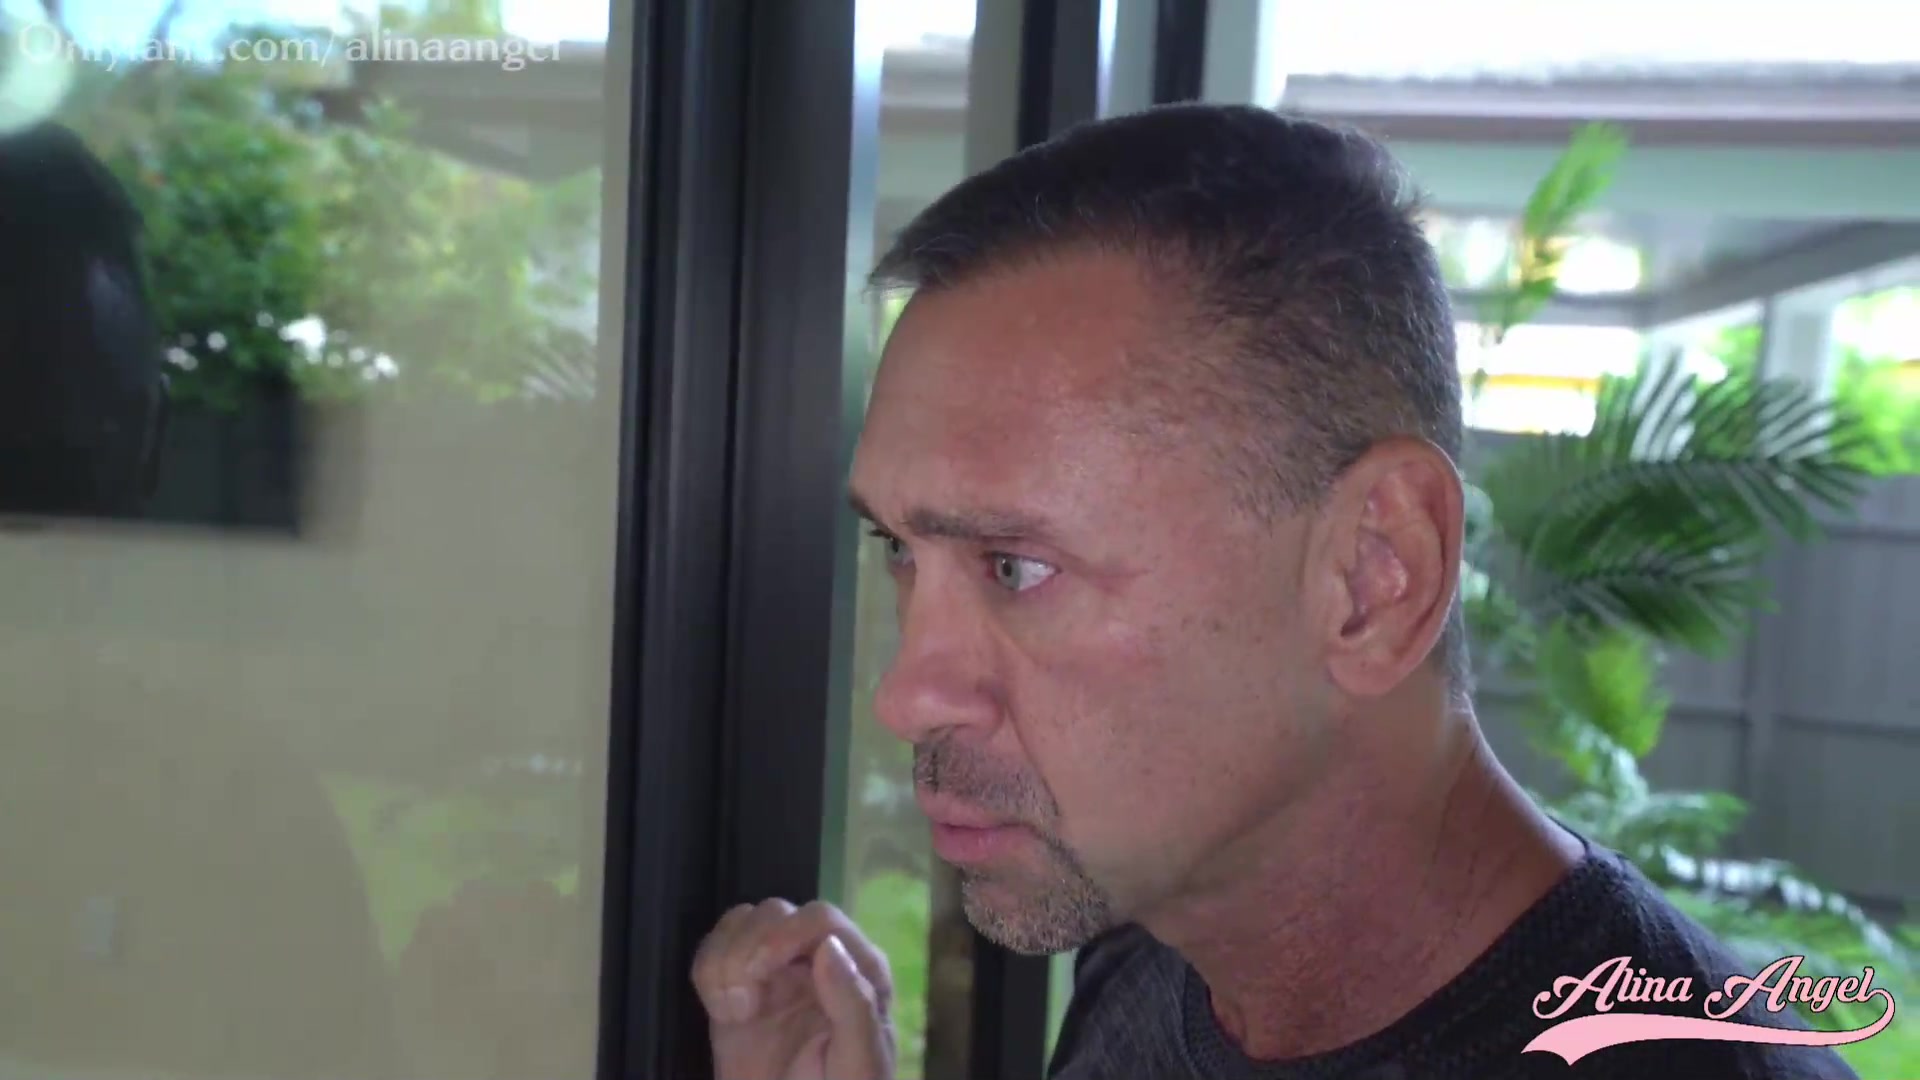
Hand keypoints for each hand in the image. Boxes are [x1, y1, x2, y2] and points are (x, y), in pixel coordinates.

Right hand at [693, 898, 895, 1079]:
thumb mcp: (859, 1062)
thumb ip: (854, 1005)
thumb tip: (829, 947)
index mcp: (859, 969)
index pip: (822, 919)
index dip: (787, 934)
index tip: (760, 971)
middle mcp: (818, 959)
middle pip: (776, 913)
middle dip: (751, 949)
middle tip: (743, 1003)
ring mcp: (776, 971)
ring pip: (742, 923)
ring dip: (726, 960)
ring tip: (733, 1012)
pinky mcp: (739, 986)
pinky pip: (714, 949)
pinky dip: (708, 971)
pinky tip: (720, 1010)